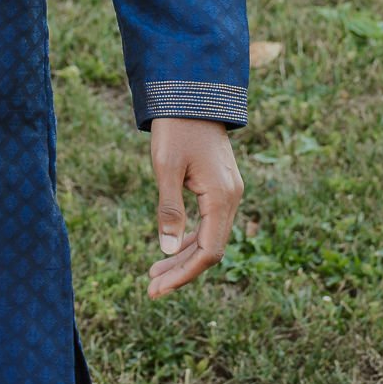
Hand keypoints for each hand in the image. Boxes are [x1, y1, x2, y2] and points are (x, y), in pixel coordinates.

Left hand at [146, 117, 242, 297]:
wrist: (191, 94)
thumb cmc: (175, 129)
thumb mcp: (165, 168)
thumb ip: (168, 210)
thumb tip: (165, 251)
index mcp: (221, 198)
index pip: (207, 252)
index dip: (183, 274)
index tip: (157, 289)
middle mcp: (231, 199)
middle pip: (209, 249)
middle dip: (180, 271)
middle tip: (150, 288)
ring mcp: (229, 193)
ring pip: (209, 237)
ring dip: (183, 257)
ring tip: (154, 274)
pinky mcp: (221, 186)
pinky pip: (209, 223)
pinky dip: (190, 238)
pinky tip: (171, 248)